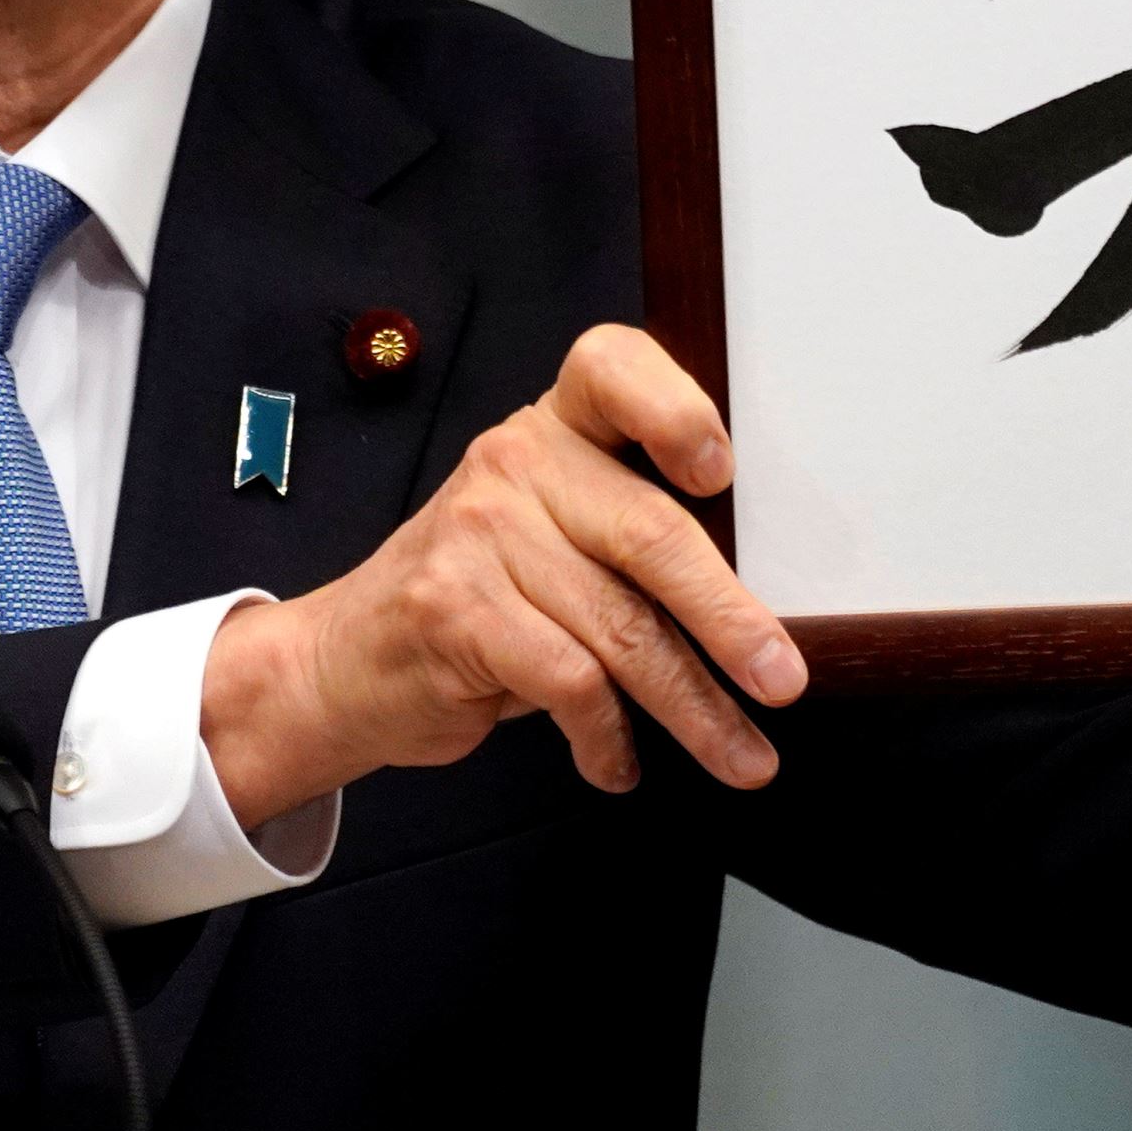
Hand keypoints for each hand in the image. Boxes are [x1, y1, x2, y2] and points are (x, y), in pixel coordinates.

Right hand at [198, 325, 807, 823]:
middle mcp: (515, 463)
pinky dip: (609, 737)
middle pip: (650, 532)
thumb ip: (631, 537)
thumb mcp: (551, 537)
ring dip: (693, 709)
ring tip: (740, 755)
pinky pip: (570, 682)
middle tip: (783, 679)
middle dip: (730, 620)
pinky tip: (618, 763)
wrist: (347, 660)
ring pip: (622, 630)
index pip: (612, 367)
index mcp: (553, 428)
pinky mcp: (454, 610)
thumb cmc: (481, 597)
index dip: (675, 407)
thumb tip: (761, 616)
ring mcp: (478, 533)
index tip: (720, 472)